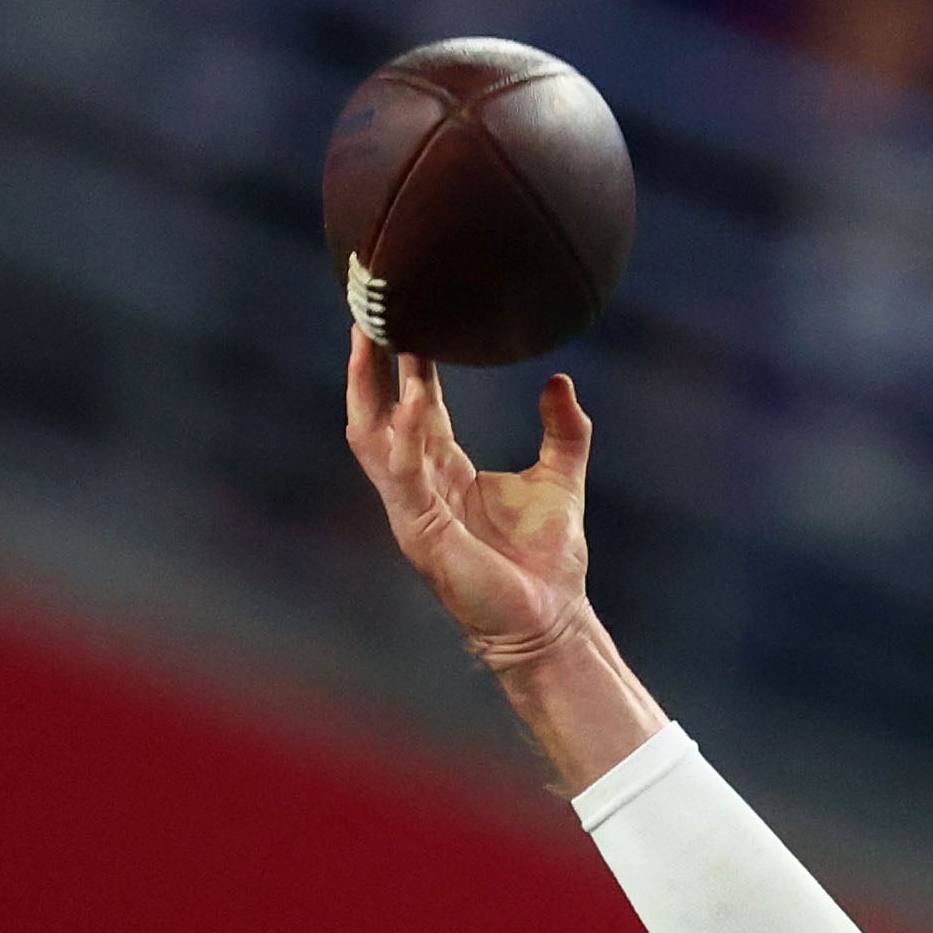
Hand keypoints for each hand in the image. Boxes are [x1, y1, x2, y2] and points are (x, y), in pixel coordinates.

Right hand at [345, 338, 593, 675]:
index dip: (408, 362)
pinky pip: (404, 477)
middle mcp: (419, 486)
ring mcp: (413, 510)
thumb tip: (560, 379)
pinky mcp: (421, 534)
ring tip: (376, 339)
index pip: (414, 405)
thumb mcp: (561, 478)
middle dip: (368, 364)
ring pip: (373, 438)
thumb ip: (564, 429)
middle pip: (376, 413)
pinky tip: (415, 403)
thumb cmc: (548, 562)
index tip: (410, 312)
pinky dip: (406, 439)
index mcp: (444, 472)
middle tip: (370, 309)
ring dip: (371, 388)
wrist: (552, 622)